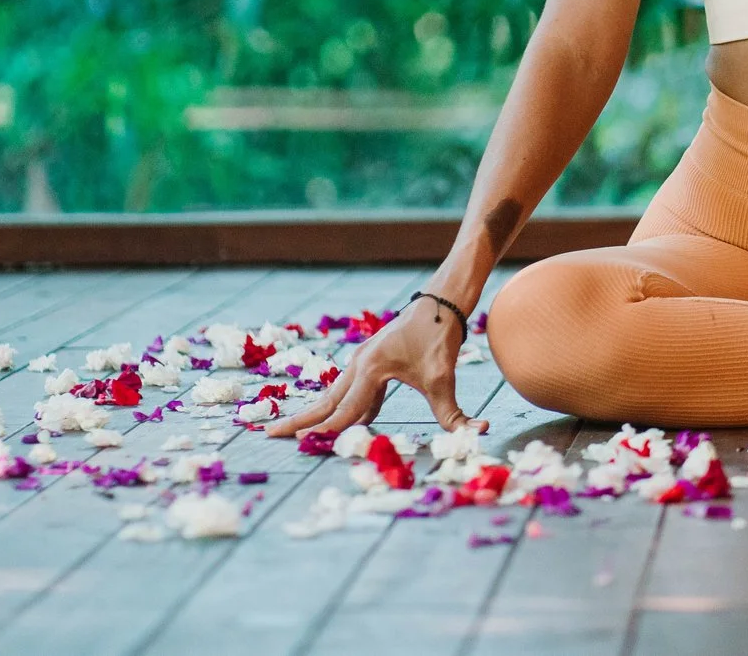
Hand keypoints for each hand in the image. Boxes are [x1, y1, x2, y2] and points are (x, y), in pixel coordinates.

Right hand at [267, 295, 471, 437]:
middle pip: (326, 399)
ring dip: (317, 412)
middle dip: (300, 418)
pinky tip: (345, 423)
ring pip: (335, 393)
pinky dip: (343, 406)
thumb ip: (454, 413)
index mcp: (370, 368)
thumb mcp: (445, 378)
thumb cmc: (440, 337)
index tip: (306, 445)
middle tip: (269, 433)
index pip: (346, 410)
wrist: (441, 302)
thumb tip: (477, 431)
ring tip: (294, 429)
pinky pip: (352, 390)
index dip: (328, 431)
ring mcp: (363, 360)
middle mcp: (359, 363)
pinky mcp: (372, 361)